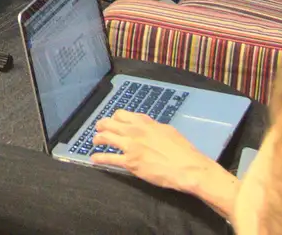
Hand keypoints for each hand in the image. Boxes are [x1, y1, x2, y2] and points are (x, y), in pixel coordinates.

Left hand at [89, 111, 225, 196]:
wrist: (187, 167)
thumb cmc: (182, 150)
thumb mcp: (167, 130)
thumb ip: (153, 127)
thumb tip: (146, 126)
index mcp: (145, 123)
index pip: (122, 114)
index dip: (114, 118)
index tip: (113, 121)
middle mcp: (134, 131)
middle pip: (110, 124)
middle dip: (102, 126)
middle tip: (99, 129)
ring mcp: (130, 146)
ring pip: (107, 138)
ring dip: (98, 139)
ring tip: (95, 141)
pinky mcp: (130, 162)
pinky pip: (109, 158)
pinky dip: (99, 158)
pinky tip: (94, 159)